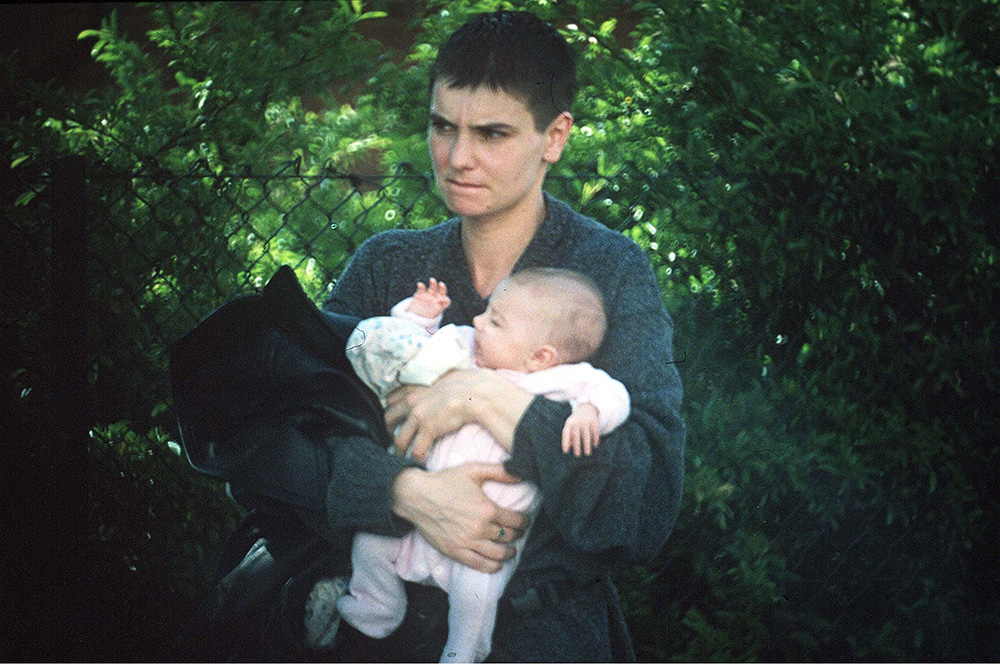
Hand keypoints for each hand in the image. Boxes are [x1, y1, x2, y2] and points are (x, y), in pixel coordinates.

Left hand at [384, 368, 534, 460]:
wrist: (477, 392)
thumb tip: (445, 384)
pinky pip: (416, 449)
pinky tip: (421, 461)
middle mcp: (412, 401)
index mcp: (416, 387)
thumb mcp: (446, 378)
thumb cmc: (468, 383)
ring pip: (400, 439)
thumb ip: (438, 383)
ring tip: (403, 458)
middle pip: (388, 418)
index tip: (395, 419)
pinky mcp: (428, 429)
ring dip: (400, 451)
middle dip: (389, 431)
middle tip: (395, 439)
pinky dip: (417, 457)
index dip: (391, 410)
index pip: (392, 399)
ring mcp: (418, 416)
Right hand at [391, 464, 528, 571]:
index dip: (524, 521)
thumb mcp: (474, 470)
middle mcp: (480, 528)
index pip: (516, 520)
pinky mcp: (455, 551)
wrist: (416, 496)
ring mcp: (468, 542)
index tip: (525, 521)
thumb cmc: (445, 481)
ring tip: (511, 550)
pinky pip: (479, 565)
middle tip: (518, 533)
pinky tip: (497, 564)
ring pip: (498, 554)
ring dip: (509, 553)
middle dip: (517, 535)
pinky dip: (492, 567)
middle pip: (508, 537)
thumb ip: (500, 472)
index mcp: (487, 509)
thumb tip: (521, 474)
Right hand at [407, 278, 450, 318]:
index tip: (442, 300)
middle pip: (441, 291)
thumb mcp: (432, 315)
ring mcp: (428, 295)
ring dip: (433, 283)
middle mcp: (436, 299)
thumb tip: (439, 302)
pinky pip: (422, 288)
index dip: (445, 299)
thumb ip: (437, 309)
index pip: (446, 301)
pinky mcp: (420, 294)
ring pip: (433, 287)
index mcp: (441, 305)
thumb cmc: (425, 319)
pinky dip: (421, 286)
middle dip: (442, 287)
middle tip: (441, 284)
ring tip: (432, 280)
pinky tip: (420, 284)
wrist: (414, 318)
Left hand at [562, 403, 600, 456]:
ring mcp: (586, 421)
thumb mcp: (570, 427)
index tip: (565, 452)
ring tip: (587, 454)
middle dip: (577, 446)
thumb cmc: (576, 422)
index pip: (566, 433)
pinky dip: (595, 439)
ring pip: (586, 435)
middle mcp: (577, 422)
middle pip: (576, 435)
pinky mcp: (594, 421)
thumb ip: (567, 437)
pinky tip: (595, 446)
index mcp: (569, 424)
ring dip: (587, 445)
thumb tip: (566, 450)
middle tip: (577, 455)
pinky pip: (595, 432)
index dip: (565, 442)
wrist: (586, 409)